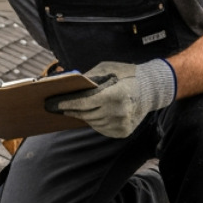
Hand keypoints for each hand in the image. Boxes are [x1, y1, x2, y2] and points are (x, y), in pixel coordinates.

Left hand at [46, 59, 175, 137]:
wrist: (151, 88)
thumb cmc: (126, 75)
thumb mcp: (106, 70)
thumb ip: (87, 79)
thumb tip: (65, 84)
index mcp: (114, 95)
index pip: (83, 102)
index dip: (65, 103)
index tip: (51, 103)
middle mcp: (118, 112)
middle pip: (84, 114)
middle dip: (68, 110)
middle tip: (53, 108)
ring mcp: (121, 124)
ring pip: (91, 123)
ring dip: (81, 116)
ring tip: (71, 110)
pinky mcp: (123, 132)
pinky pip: (100, 128)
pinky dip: (93, 121)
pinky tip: (89, 114)